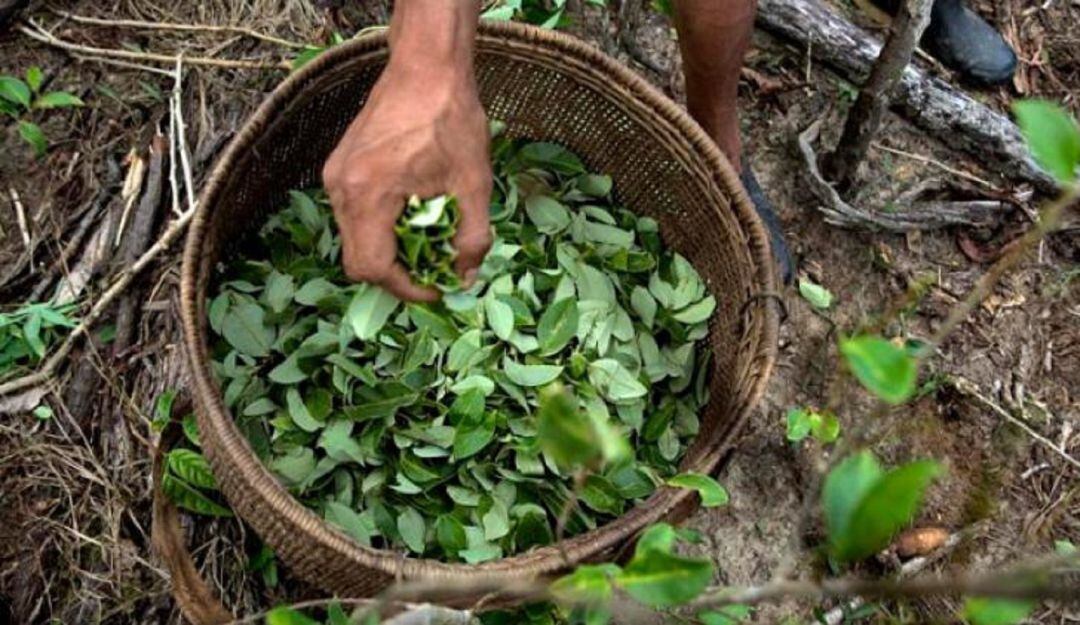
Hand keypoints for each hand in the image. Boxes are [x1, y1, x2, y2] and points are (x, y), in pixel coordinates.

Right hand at [322, 7, 490, 300]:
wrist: (426, 66)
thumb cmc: (452, 119)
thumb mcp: (474, 184)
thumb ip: (472, 238)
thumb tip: (465, 277)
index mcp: (368, 195)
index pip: (372, 267)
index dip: (405, 289)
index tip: (436, 288)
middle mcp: (340, 189)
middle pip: (357, 260)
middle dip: (397, 274)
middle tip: (433, 270)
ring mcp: (335, 176)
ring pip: (354, 238)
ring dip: (389, 249)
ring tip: (427, 239)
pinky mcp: (339, 166)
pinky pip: (353, 214)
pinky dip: (380, 225)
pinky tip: (412, 212)